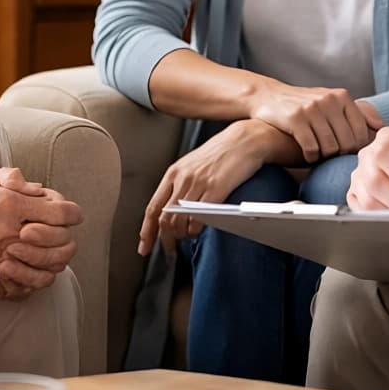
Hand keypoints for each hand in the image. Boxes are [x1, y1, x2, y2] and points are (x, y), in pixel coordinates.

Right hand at [0, 169, 81, 299]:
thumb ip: (12, 179)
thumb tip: (37, 188)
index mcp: (9, 204)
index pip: (61, 213)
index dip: (72, 213)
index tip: (72, 214)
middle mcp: (6, 232)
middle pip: (59, 245)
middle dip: (66, 240)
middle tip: (62, 236)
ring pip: (43, 272)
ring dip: (50, 264)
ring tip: (47, 256)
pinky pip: (15, 289)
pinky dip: (24, 283)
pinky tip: (22, 272)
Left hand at [139, 120, 272, 256]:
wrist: (244, 140)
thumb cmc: (221, 152)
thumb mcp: (193, 164)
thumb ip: (181, 184)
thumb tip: (172, 209)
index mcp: (174, 172)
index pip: (153, 207)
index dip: (146, 231)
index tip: (144, 246)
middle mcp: (182, 178)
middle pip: (164, 218)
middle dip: (164, 239)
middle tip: (169, 249)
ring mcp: (198, 184)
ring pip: (179, 221)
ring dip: (181, 236)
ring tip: (187, 239)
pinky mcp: (215, 190)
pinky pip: (198, 218)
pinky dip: (195, 230)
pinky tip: (198, 231)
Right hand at [248, 81, 381, 161]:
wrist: (268, 96)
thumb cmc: (303, 104)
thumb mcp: (331, 101)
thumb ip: (355, 113)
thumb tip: (381, 127)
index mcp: (341, 96)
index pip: (361, 132)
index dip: (356, 148)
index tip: (346, 152)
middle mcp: (329, 100)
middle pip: (347, 142)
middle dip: (340, 154)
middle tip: (331, 155)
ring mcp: (312, 109)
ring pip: (330, 148)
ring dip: (324, 157)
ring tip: (319, 154)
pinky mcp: (296, 119)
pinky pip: (312, 149)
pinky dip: (310, 157)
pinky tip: (307, 155)